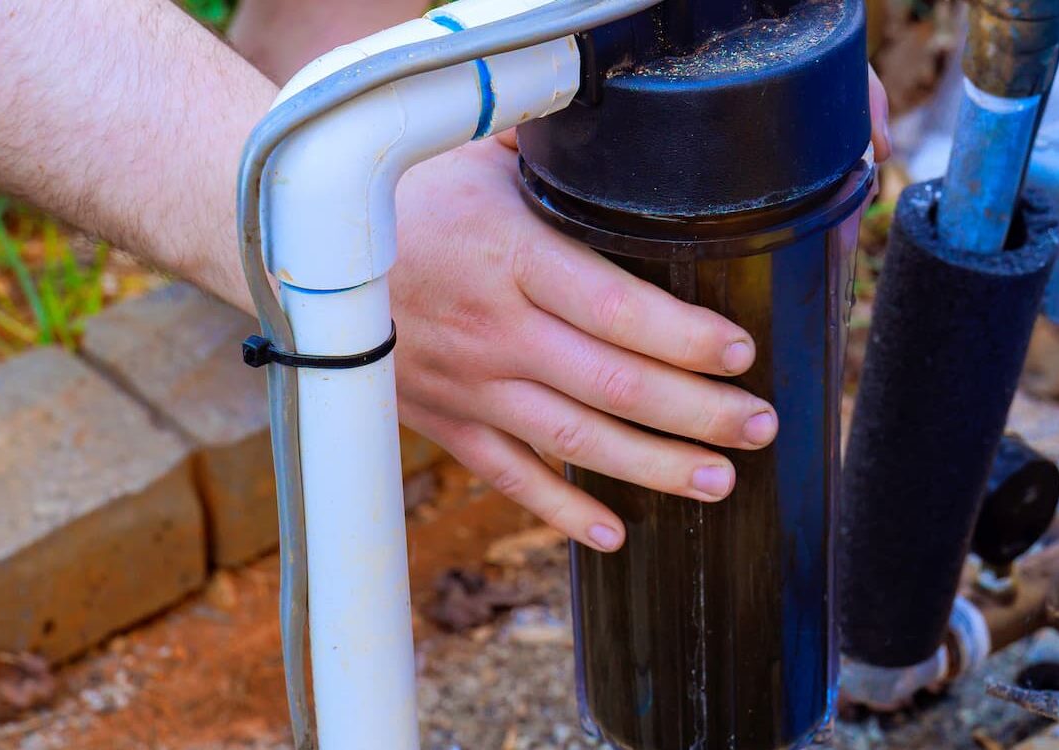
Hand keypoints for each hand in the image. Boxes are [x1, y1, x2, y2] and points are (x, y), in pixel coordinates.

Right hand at [390, 142, 771, 551]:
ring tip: (719, 480)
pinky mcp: (443, 420)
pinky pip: (508, 477)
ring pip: (573, 440)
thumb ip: (559, 156)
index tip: (740, 353)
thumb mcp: (482, 156)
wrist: (298, 250)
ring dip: (653, 467)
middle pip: (613, 384)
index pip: (615, 308)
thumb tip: (639, 130)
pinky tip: (613, 534)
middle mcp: (493, 328)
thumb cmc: (405, 192)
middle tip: (759, 425)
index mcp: (510, 256)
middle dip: (698, 411)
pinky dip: (561, 510)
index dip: (684, 338)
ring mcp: (468, 383)